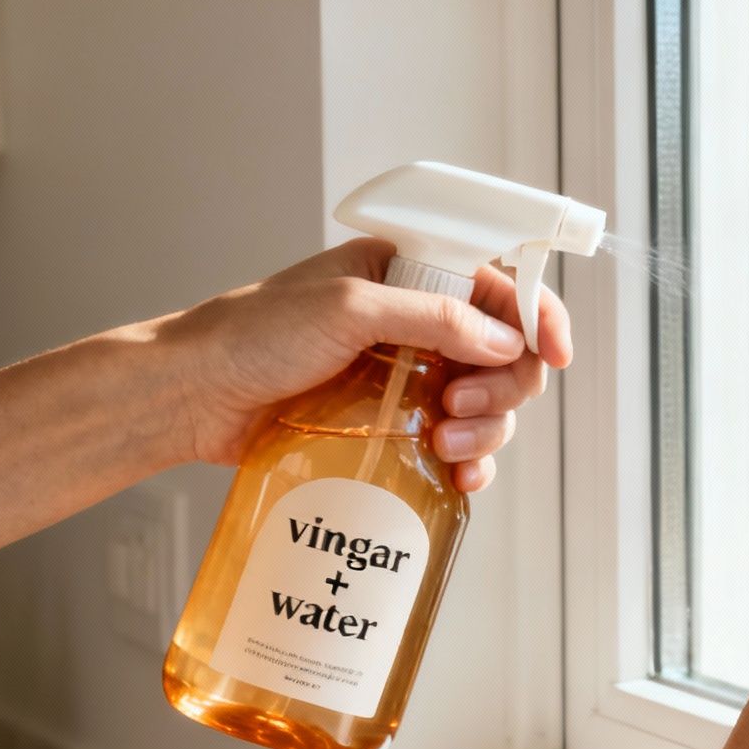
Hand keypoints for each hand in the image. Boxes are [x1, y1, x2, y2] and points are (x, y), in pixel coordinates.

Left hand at [151, 237, 571, 491]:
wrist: (191, 397)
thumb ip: (434, 317)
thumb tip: (507, 343)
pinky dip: (470, 463)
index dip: (538, 315)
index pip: (499, 284)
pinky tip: (458, 476)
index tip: (556, 353)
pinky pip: (457, 445)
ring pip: (488, 404)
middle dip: (502, 384)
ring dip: (486, 428)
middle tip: (459, 405)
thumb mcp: (349, 308)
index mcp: (408, 271)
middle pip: (506, 351)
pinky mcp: (391, 425)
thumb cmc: (252, 336)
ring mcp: (406, 376)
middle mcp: (416, 320)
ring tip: (446, 443)